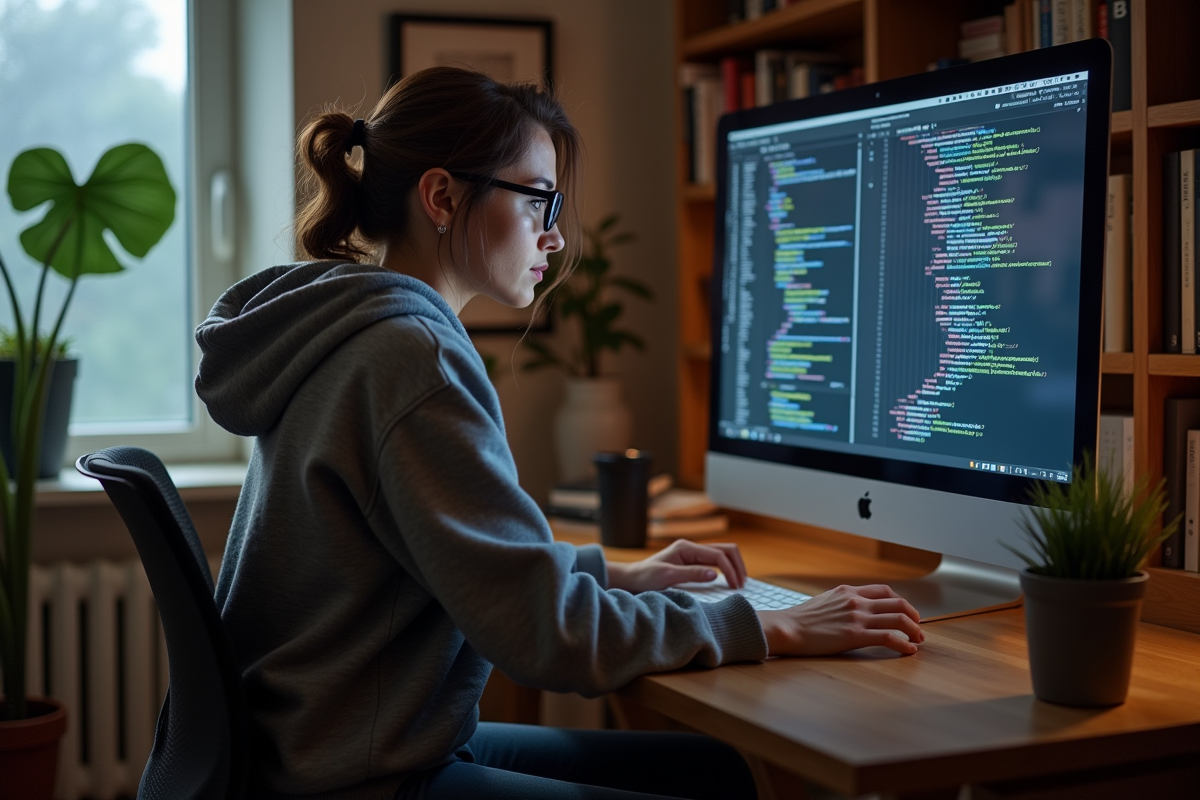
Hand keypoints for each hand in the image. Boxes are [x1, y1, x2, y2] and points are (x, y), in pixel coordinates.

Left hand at [606, 540, 747, 593]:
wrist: (631, 578)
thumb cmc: (645, 577)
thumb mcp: (667, 577)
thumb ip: (692, 574)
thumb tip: (715, 574)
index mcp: (686, 548)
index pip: (717, 555)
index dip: (730, 569)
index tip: (736, 586)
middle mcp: (691, 547)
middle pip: (725, 549)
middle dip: (737, 565)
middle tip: (741, 584)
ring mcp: (692, 553)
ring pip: (722, 553)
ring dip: (733, 566)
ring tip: (738, 582)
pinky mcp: (691, 561)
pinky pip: (714, 561)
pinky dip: (725, 569)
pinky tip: (728, 580)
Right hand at [757, 584, 922, 656]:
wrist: (787, 628)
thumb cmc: (800, 619)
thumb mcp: (824, 601)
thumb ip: (842, 602)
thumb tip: (853, 610)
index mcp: (848, 591)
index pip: (884, 590)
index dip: (900, 602)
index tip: (905, 613)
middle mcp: (856, 601)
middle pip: (897, 602)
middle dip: (913, 615)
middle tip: (918, 628)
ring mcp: (857, 618)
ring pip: (898, 619)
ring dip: (914, 630)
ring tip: (918, 640)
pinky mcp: (855, 636)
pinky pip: (889, 638)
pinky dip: (904, 644)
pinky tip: (908, 651)